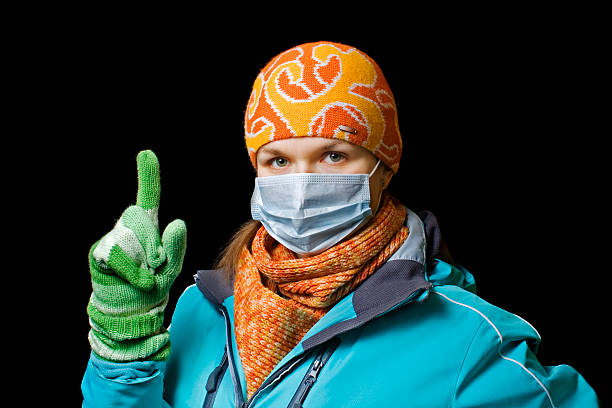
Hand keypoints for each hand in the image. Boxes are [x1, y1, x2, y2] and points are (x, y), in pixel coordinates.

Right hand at [87, 150, 186, 361]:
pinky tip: (135, 282)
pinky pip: (118, 255)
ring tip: (144, 279)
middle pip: (141, 220)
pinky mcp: (98, 254)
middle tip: (156, 267)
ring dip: (143, 263)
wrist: (128, 315)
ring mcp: (111, 240)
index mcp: (146, 230)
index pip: (148, 199)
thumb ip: (175, 248)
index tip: (147, 153)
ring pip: (130, 239)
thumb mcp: (170, 269)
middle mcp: (126, 229)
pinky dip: (132, 271)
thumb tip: (178, 221)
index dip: (147, 176)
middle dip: (154, 245)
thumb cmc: (151, 289)